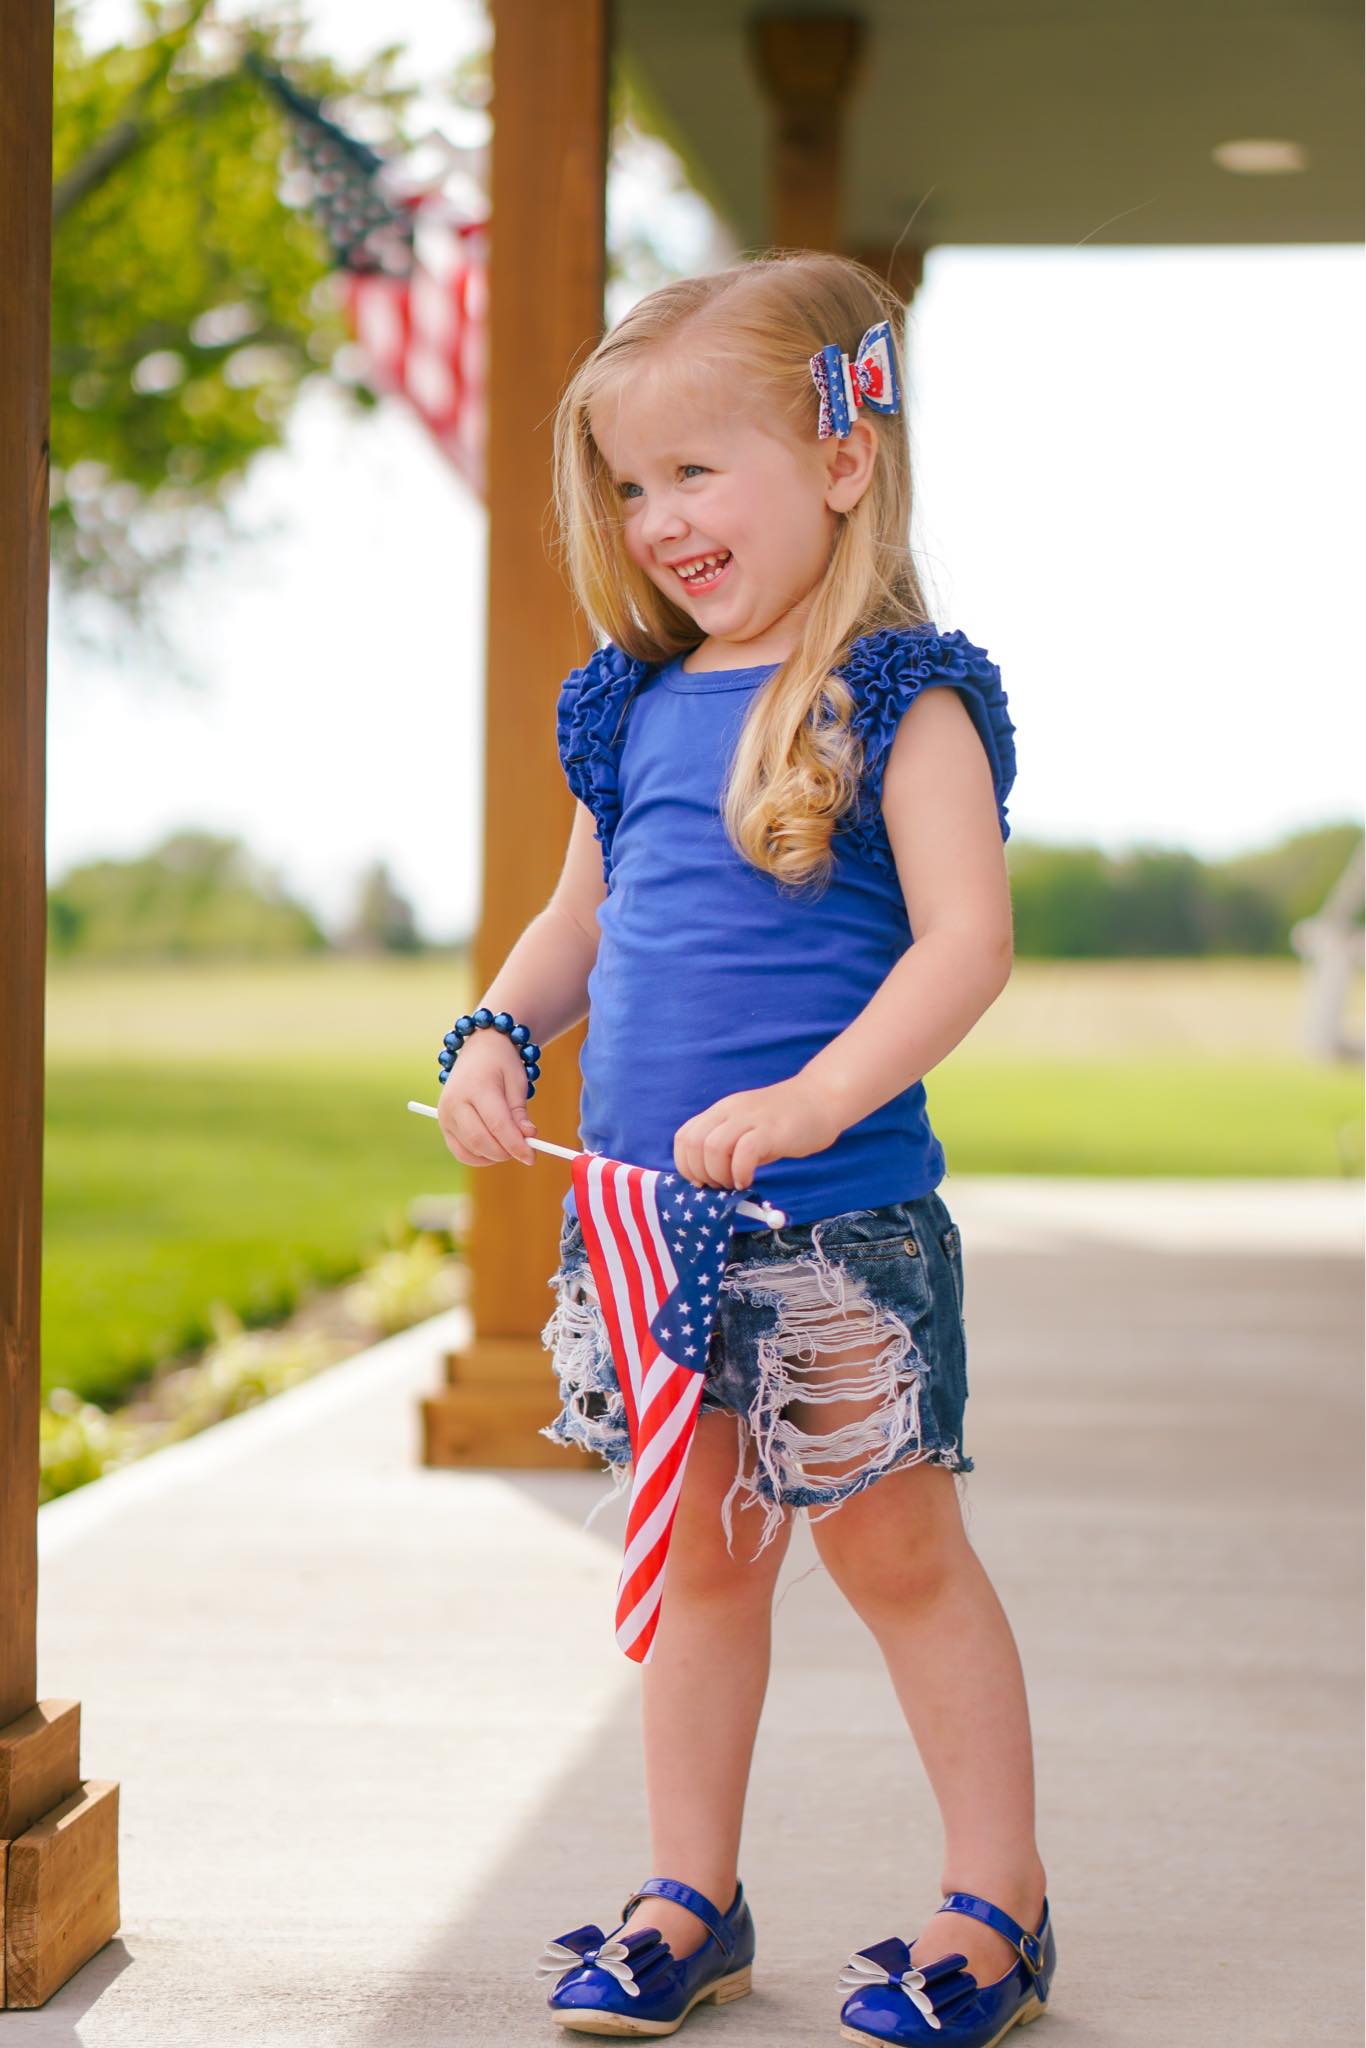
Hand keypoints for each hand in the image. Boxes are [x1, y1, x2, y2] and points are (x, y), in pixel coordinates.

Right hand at [435, 1029, 538, 1167]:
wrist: (479, 1048)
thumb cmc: (501, 1063)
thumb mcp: (517, 1082)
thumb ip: (519, 1112)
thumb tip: (528, 1137)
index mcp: (476, 1086)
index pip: (498, 1125)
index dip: (516, 1145)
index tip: (532, 1157)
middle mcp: (455, 1101)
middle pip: (481, 1140)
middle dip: (505, 1152)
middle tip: (523, 1150)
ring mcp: (445, 1114)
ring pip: (470, 1150)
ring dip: (494, 1156)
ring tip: (509, 1143)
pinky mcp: (443, 1124)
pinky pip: (460, 1152)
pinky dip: (479, 1157)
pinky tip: (494, 1149)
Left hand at [672, 1074, 841, 1190]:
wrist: (823, 1098)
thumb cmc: (786, 1122)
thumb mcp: (749, 1130)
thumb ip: (730, 1149)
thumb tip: (712, 1181)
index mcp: (721, 1111)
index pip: (684, 1137)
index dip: (686, 1165)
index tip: (703, 1182)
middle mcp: (731, 1111)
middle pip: (694, 1143)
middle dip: (700, 1173)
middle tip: (719, 1186)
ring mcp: (751, 1118)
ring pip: (713, 1147)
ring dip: (719, 1174)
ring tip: (734, 1183)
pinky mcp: (772, 1129)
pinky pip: (744, 1152)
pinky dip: (740, 1172)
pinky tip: (748, 1180)